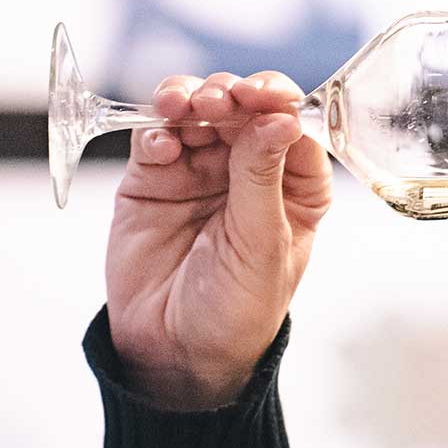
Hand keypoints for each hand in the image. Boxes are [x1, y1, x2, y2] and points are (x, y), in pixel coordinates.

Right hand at [105, 71, 332, 409]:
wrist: (175, 352)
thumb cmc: (236, 310)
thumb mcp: (261, 245)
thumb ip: (262, 177)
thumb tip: (280, 118)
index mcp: (294, 190)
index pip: (294, 129)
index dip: (280, 105)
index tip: (267, 98)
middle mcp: (249, 172)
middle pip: (244, 110)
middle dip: (232, 95)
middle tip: (220, 100)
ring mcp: (200, 171)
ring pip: (197, 113)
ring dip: (191, 99)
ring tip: (184, 106)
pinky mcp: (153, 180)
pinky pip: (154, 139)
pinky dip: (156, 130)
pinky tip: (161, 141)